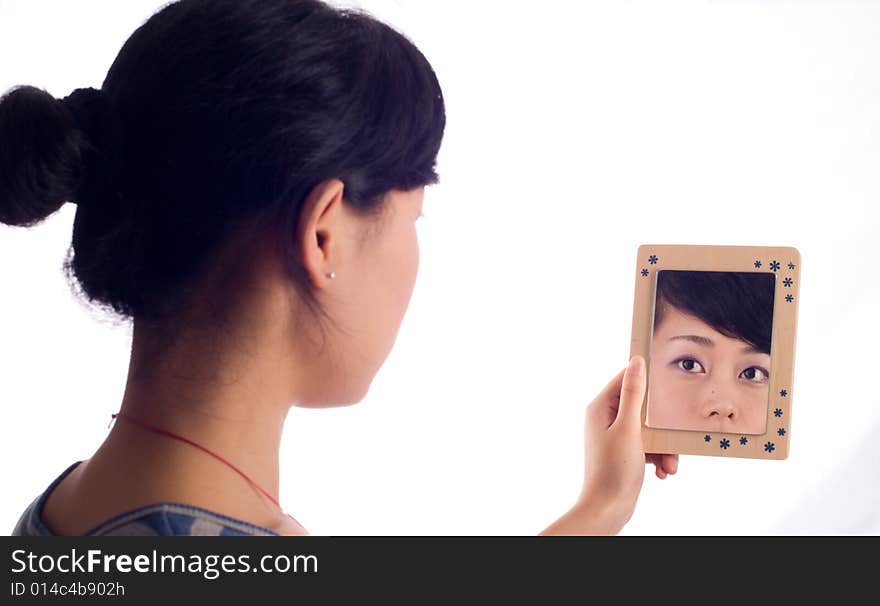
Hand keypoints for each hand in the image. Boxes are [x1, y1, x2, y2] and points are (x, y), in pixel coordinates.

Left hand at [540, 355, 677, 534]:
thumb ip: (633, 395)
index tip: (669, 380)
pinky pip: (647, 446)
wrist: (608, 509)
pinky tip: (662, 472)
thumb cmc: (614, 471)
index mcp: (600, 408)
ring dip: (663, 446)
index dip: (647, 379)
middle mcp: (605, 418)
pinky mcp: (624, 452)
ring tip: (669, 464)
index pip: (625, 379)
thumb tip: (636, 362)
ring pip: (648, 430)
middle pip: (642, 407)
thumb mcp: (629, 429)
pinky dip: (658, 457)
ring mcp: (614, 436)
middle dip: (661, 426)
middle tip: (672, 438)